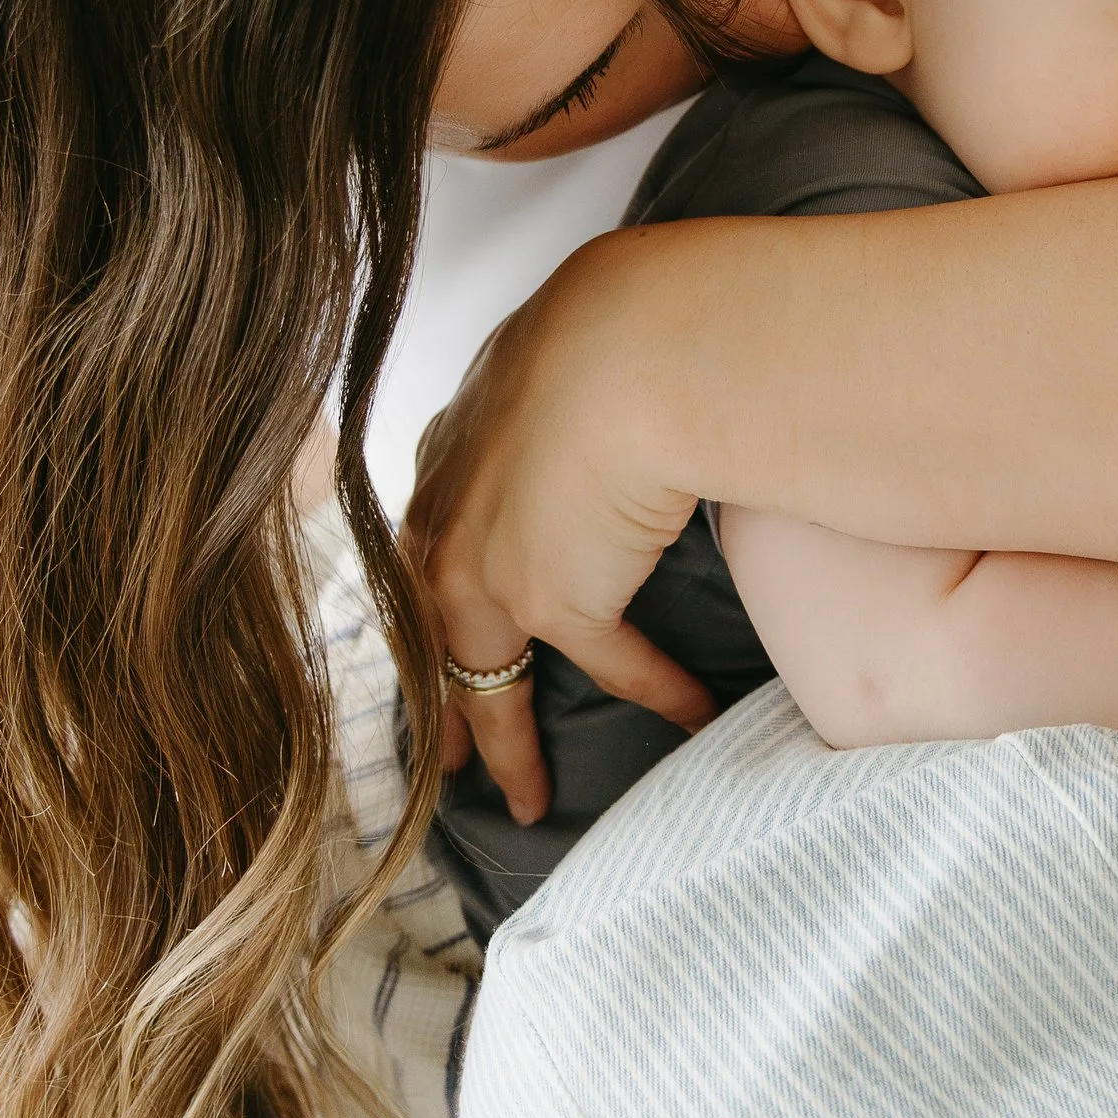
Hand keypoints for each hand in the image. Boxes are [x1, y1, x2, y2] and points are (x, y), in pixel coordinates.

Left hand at [399, 228, 716, 828]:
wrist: (635, 346)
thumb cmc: (619, 321)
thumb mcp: (570, 344)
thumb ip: (565, 381)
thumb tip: (612, 363)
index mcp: (450, 449)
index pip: (428, 539)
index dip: (431, 591)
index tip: (438, 621)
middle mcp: (447, 517)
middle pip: (426, 629)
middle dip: (432, 695)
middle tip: (440, 757)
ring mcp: (487, 569)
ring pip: (478, 679)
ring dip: (503, 744)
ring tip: (522, 795)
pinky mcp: (553, 603)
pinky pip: (612, 665)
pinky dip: (659, 689)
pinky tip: (690, 716)